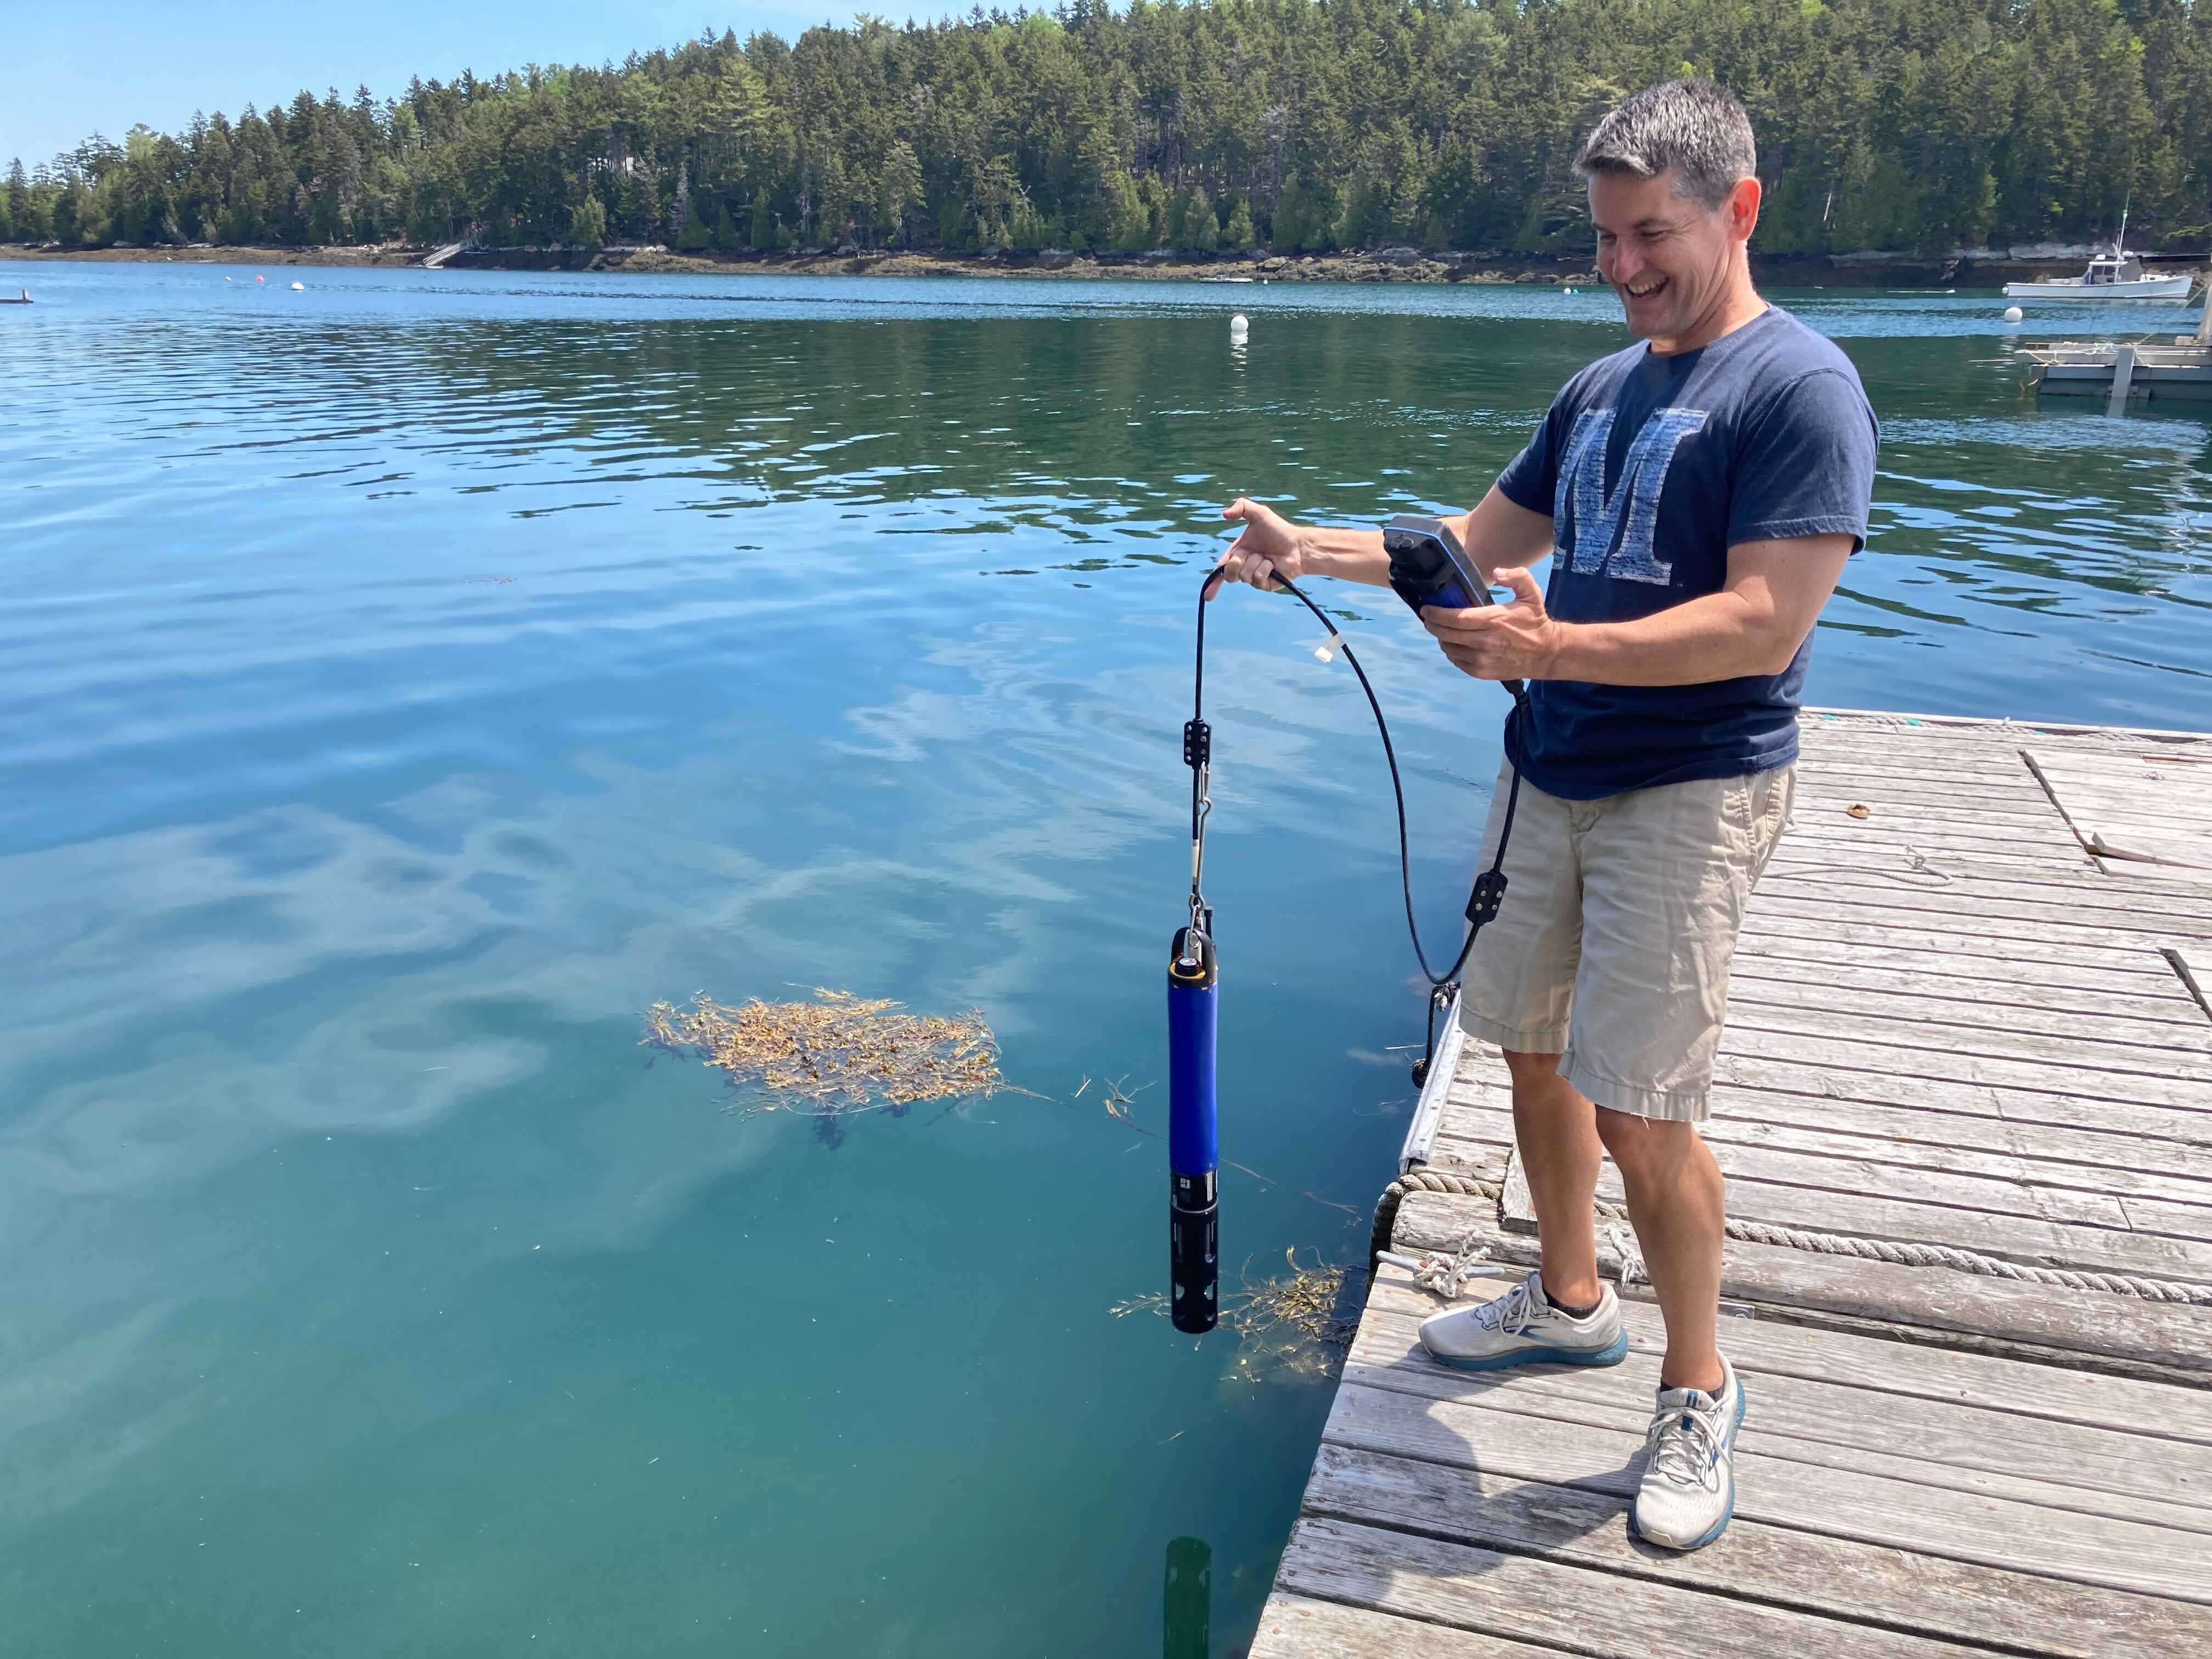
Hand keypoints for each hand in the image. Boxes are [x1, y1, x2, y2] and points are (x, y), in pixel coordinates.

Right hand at [1208, 497, 1306, 599]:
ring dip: (1255, 562)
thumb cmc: (1279, 530)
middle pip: (1229, 575)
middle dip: (1234, 564)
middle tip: (1244, 556)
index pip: (1223, 569)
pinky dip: (1265, 568)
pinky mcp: (1266, 585)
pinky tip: (1273, 564)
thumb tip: (1224, 514)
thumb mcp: (1259, 513)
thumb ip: (1242, 507)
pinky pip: (1257, 579)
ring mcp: (1255, 578)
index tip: (1208, 595)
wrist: (1298, 545)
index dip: (1214, 583)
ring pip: (1244, 576)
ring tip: (1266, 556)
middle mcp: (1245, 567)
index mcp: (1239, 553)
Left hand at [1421, 567, 1561, 682]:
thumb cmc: (1535, 621)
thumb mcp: (1531, 593)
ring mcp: (1482, 660)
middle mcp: (1485, 642)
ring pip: (1449, 649)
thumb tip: (1497, 571)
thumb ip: (1517, 576)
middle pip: (1447, 634)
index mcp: (1494, 621)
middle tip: (1429, 618)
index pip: (1456, 618)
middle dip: (1433, 625)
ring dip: (1442, 639)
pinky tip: (1454, 644)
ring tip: (1442, 629)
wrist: (1546, 653)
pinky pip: (1457, 662)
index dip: (1436, 614)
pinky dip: (1452, 652)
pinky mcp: (1482, 672)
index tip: (1426, 609)